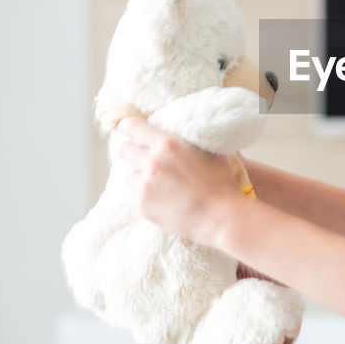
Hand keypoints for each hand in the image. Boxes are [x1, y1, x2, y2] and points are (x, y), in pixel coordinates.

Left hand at [115, 116, 241, 250]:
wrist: (220, 217)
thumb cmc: (220, 182)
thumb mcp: (210, 151)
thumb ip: (190, 139)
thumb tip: (180, 131)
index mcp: (167, 144)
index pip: (132, 126)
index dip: (127, 126)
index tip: (126, 128)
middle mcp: (152, 162)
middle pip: (124, 149)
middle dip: (133, 151)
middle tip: (144, 157)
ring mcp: (144, 186)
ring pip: (128, 174)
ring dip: (139, 176)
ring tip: (157, 183)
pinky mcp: (142, 206)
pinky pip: (133, 195)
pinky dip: (144, 195)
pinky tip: (161, 198)